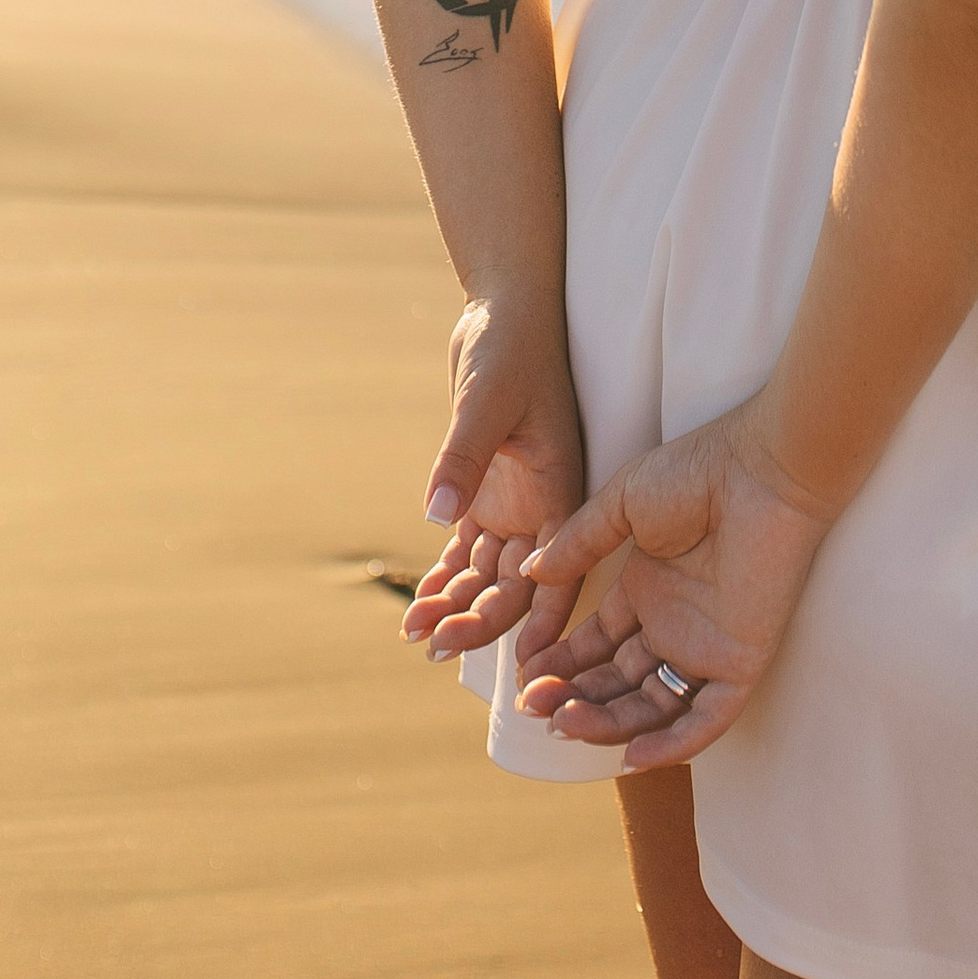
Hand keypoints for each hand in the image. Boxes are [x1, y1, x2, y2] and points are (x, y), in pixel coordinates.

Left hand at [399, 293, 585, 670]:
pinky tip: (419, 604)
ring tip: (414, 634)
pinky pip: (466, 547)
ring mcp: (514, 501)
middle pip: (517, 586)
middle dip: (482, 623)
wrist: (504, 308)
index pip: (557, 575)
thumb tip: (439, 517)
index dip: (544, 625)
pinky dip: (445, 575)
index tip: (525, 670)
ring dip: (456, 604)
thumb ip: (464, 457)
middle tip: (435, 648)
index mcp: (563, 490)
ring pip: (487, 573)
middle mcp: (544, 506)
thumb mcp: (488, 399)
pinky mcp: (486, 488)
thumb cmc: (510, 346)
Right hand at [511, 397, 833, 773]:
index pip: (597, 645)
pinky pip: (706, 720)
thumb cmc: (697, 473)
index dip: (562, 663)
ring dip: (608, 722)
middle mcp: (674, 625)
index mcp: (647, 590)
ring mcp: (706, 648)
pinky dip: (672, 744)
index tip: (525, 675)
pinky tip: (630, 755)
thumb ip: (580, 543)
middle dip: (574, 697)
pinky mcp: (740, 663)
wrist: (761, 471)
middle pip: (617, 682)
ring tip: (563, 721)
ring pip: (652, 706)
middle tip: (533, 705)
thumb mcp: (623, 503)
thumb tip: (532, 574)